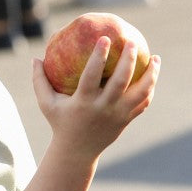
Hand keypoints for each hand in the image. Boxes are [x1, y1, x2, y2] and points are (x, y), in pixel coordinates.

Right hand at [33, 33, 158, 158]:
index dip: (99, 56)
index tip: (105, 38)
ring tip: (156, 58)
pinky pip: (143, 103)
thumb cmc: (61, 122)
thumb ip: (39, 81)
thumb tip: (35, 58)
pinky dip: (150, 88)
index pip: (91, 75)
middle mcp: (103, 108)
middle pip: (120, 82)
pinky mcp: (126, 120)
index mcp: (83, 102)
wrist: (77, 152)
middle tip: (133, 42)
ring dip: (150, 75)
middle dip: (129, 60)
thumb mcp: (47, 104)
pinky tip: (152, 74)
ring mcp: (118, 115)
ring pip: (140, 93)